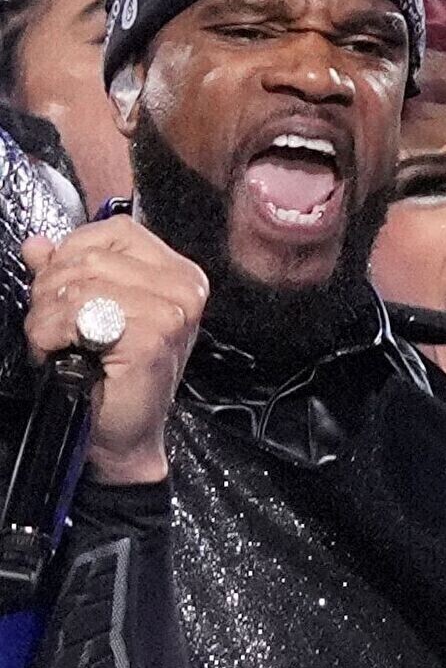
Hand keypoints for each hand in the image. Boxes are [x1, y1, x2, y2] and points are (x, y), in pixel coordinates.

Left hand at [24, 217, 206, 485]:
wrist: (123, 436)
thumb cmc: (112, 379)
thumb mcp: (91, 313)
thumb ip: (68, 272)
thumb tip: (38, 245)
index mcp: (178, 274)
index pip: (114, 231)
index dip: (72, 252)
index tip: (61, 288)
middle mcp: (184, 288)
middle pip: (90, 257)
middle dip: (52, 289)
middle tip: (52, 324)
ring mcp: (173, 311)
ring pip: (79, 285)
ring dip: (47, 316)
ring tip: (56, 342)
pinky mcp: (152, 336)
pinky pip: (78, 315)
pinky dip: (52, 334)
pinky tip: (62, 353)